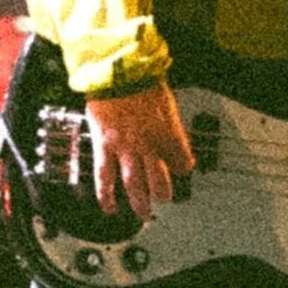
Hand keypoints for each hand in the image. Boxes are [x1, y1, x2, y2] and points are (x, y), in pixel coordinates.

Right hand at [85, 80, 194, 222]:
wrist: (116, 72)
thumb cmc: (141, 81)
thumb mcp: (166, 102)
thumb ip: (171, 125)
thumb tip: (175, 139)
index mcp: (168, 133)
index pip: (182, 162)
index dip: (183, 168)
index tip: (180, 169)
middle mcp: (149, 145)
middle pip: (160, 181)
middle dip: (164, 194)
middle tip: (164, 200)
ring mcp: (125, 149)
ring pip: (134, 185)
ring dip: (140, 204)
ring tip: (144, 215)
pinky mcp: (104, 147)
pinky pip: (105, 177)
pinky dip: (107, 196)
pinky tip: (110, 208)